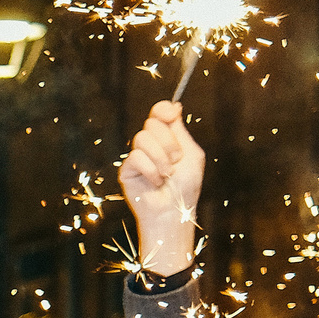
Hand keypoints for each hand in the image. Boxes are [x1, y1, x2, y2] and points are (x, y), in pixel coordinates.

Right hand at [117, 101, 202, 276]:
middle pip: (151, 123)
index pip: (158, 113)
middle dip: (168, 142)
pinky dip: (150, 170)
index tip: (172, 115)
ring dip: (160, 158)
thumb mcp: (191, 153)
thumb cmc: (186, 186)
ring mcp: (137, 157)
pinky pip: (135, 157)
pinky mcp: (126, 170)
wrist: (175, 211)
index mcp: (167, 138)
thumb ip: (180, 130)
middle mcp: (151, 145)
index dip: (163, 109)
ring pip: (142, 138)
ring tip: (167, 175)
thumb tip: (174, 106)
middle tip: (176, 160)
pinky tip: (155, 182)